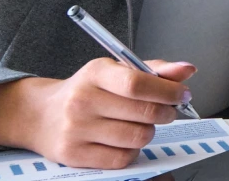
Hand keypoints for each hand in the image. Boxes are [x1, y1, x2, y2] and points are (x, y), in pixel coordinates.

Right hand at [0, 59, 194, 168]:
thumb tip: (187, 70)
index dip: (168, 91)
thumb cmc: (87, 91)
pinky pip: (122, 158)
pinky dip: (132, 151)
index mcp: (96, 73)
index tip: (183, 95)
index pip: (138, 83)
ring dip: (149, 132)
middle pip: (143, 113)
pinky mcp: (74, 154)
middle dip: (166, 113)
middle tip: (168, 111)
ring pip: (137, 137)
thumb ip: (154, 71)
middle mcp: (83, 100)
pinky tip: (125, 140)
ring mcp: (76, 129)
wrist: (41, 115)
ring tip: (142, 125)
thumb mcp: (115, 71)